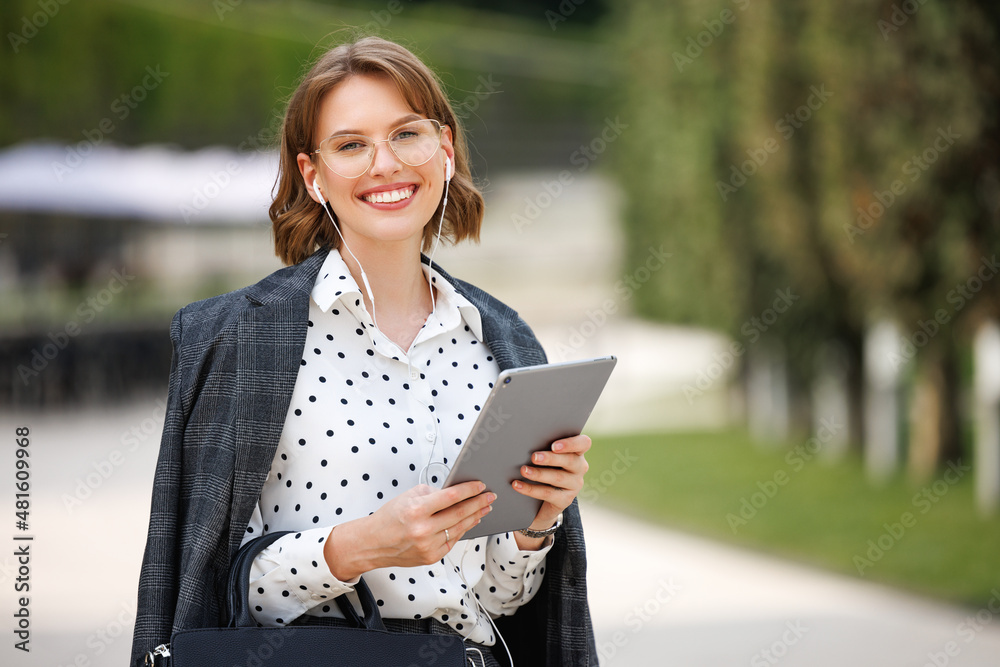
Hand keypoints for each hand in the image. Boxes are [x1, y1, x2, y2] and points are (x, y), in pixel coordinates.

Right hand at [323, 481, 494, 579]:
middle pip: (460, 514)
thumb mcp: (407, 497)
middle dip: (478, 503)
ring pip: (459, 529)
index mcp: (416, 511)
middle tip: (490, 496)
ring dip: (475, 517)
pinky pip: (452, 541)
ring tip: (485, 507)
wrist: (373, 543)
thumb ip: (431, 494)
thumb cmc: (388, 518)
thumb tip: (454, 493)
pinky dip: (462, 530)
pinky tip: (469, 521)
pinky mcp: (430, 557)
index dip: (469, 490)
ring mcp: (428, 546)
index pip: (450, 497)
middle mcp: (423, 530)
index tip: (481, 485)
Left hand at [511, 434, 590, 547]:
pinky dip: (530, 489)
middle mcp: (579, 468)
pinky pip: (547, 493)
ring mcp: (574, 485)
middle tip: (534, 457)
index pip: (583, 443)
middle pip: (570, 460)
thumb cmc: (546, 467)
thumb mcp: (549, 456)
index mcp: (577, 452)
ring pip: (558, 478)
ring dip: (539, 474)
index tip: (554, 445)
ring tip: (523, 470)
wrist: (546, 499)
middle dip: (550, 458)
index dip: (571, 443)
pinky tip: (517, 485)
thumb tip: (525, 441)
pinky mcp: (565, 500)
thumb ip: (544, 447)